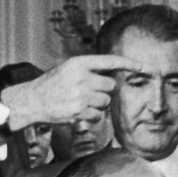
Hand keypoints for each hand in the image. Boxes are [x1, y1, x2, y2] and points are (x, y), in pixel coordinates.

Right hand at [2, 54, 140, 130]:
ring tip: (81, 101)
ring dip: (98, 104)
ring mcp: (80, 95)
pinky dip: (92, 115)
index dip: (129, 63)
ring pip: (106, 101)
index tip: (144, 67)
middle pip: (111, 85)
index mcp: (79, 63)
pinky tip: (79, 111)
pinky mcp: (79, 111)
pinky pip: (98, 115)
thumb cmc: (54, 84)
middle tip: (90, 91)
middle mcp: (81, 77)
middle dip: (105, 90)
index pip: (110, 61)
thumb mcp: (69, 68)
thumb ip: (90, 69)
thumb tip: (115, 74)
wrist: (33, 100)